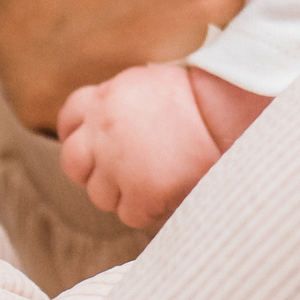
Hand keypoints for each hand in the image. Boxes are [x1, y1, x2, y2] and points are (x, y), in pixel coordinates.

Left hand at [55, 64, 224, 230]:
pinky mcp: (140, 189)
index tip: (92, 150)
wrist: (229, 111)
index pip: (70, 119)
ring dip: (123, 195)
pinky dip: (148, 210)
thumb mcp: (150, 85)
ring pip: (99, 195)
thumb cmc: (200, 98)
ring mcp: (118, 161)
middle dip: (92, 173)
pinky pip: (130, 214)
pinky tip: (169, 196)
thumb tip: (109, 128)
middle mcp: (103, 127)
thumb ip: (122, 104)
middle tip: (119, 177)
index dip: (78, 137)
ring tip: (155, 184)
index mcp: (106, 96)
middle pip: (73, 162)